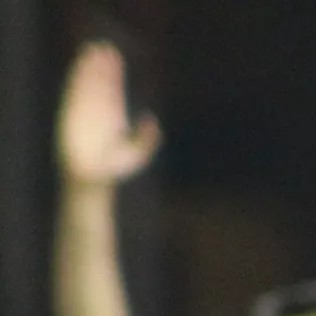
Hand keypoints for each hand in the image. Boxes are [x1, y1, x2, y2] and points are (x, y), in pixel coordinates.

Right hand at [58, 43, 161, 188]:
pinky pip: (74, 92)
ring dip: (89, 68)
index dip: (113, 72)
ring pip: (87, 84)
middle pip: (101, 83)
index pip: (114, 89)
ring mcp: (85, 111)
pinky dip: (77, 79)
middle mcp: (99, 111)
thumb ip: (147, 138)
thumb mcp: (137, 154)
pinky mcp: (71, 114)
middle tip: (105, 46)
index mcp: (114, 116)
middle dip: (103, 66)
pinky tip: (79, 67)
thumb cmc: (115, 170)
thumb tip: (152, 120)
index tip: (114, 56)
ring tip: (92, 50)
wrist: (92, 177)